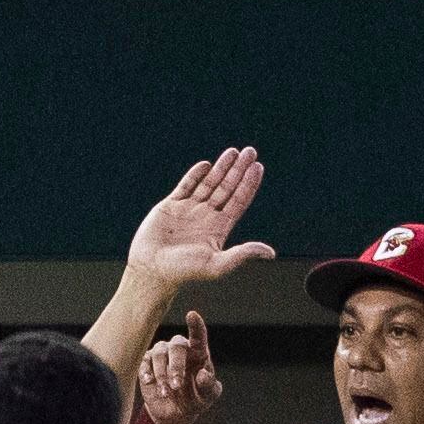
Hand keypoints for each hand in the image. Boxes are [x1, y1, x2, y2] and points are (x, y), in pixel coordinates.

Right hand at [126, 144, 277, 291]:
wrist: (152, 271)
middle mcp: (206, 217)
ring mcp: (189, 210)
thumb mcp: (218, 264)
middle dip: (238, 169)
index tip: (258, 167)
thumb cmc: (185, 272)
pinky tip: (206, 165)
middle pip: (227, 188)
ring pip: (209, 184)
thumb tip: (271, 253)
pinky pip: (185, 186)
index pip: (239, 201)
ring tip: (233, 151)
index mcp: (219, 228)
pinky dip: (195, 175)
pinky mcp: (170, 207)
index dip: (249, 184)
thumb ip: (243, 254)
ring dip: (221, 168)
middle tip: (250, 151)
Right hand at [136, 308, 222, 423]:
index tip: (192, 315)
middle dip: (176, 365)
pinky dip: (147, 372)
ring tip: (165, 393)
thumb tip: (203, 374)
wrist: (176, 413)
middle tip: (177, 385)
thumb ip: (209, 385)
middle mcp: (180, 349)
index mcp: (198, 352)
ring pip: (159, 353)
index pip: (199, 334)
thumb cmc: (196, 399)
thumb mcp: (208, 396)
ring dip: (161, 374)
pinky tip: (150, 382)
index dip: (195, 325)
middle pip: (176, 345)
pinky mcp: (147, 363)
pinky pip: (144, 361)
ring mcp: (162, 355)